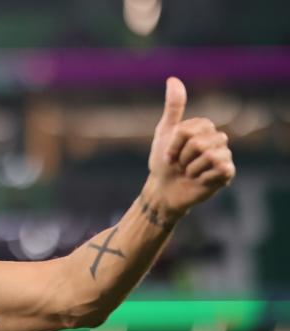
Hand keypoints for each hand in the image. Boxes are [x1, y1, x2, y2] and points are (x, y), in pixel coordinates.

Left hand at [147, 77, 235, 214]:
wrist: (164, 190)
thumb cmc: (163, 163)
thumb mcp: (165, 132)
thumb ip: (174, 107)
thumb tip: (173, 79)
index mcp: (205, 127)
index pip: (189, 130)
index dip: (174, 145)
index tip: (169, 154)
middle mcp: (218, 139)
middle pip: (198, 142)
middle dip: (182, 156)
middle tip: (180, 165)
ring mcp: (225, 155)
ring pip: (207, 154)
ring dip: (190, 168)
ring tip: (189, 172)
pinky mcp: (227, 173)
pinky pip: (218, 167)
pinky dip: (201, 176)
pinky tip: (199, 180)